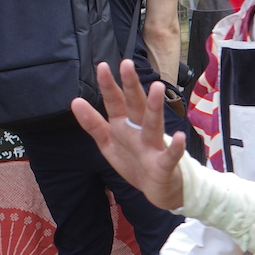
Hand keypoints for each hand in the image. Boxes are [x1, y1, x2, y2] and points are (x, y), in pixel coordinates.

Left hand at [71, 61, 186, 209]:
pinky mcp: (164, 164)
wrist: (158, 190)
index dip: (108, 86)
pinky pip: (170, 155)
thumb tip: (75, 101)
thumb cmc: (134, 162)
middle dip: (131, 85)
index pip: (115, 102)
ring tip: (156, 88)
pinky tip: (180, 137)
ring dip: (155, 107)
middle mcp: (139, 131)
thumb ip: (93, 124)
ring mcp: (153, 146)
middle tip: (127, 64)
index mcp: (124, 126)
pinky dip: (175, 147)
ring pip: (153, 124)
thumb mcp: (109, 144)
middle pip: (135, 105)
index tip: (102, 66)